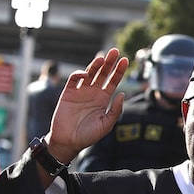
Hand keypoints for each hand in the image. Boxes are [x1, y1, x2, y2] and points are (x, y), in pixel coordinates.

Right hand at [45, 48, 128, 162]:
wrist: (69, 141)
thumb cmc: (89, 135)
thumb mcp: (107, 124)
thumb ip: (116, 110)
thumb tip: (122, 93)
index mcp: (103, 99)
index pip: (113, 81)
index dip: (119, 71)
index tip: (126, 60)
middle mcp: (93, 92)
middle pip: (102, 73)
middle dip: (109, 62)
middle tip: (115, 51)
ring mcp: (81, 91)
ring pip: (89, 73)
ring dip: (95, 65)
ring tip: (102, 58)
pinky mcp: (68, 93)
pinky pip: (74, 80)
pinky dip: (79, 74)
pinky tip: (86, 74)